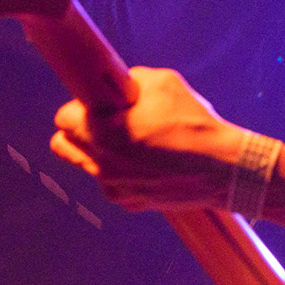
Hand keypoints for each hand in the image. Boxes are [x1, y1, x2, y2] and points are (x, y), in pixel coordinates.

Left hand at [50, 66, 244, 210]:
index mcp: (101, 131)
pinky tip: (146, 164)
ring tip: (132, 144)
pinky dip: (121, 173)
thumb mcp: (161, 82)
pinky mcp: (130, 203)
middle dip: (78, 132)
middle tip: (105, 124)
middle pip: (63, 146)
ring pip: (88, 166)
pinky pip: (112, 184)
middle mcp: (101, 163)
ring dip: (100, 153)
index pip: (62, 118)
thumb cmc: (192, 122)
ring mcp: (114, 187)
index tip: (98, 106)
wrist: (222, 167)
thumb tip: (115, 86)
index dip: (80, 108)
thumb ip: (127, 81)